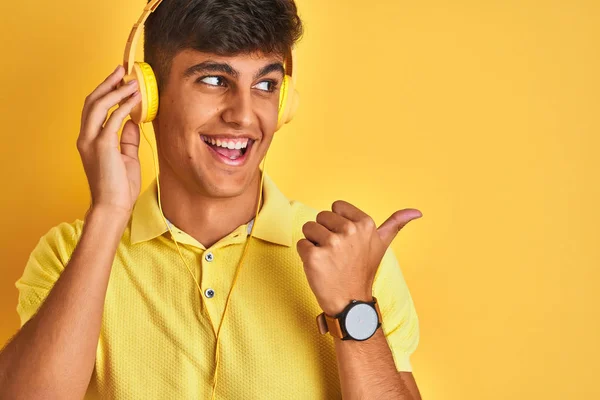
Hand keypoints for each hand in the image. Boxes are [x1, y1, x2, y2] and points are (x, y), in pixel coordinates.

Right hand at [77, 65, 141, 214]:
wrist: (114, 207)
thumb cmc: (120, 186)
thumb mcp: (126, 157)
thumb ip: (127, 138)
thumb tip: (133, 121)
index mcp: (90, 140)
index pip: (94, 109)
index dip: (105, 91)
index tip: (119, 79)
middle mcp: (86, 137)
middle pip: (92, 101)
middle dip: (107, 83)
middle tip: (122, 70)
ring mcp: (91, 141)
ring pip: (99, 106)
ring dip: (116, 91)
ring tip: (131, 81)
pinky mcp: (102, 146)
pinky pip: (113, 119)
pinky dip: (124, 106)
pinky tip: (135, 99)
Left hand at [297, 200, 421, 315]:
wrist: (351, 303)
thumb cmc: (364, 270)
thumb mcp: (382, 244)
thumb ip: (396, 224)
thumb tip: (417, 212)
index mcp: (364, 223)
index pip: (335, 207)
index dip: (337, 223)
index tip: (347, 240)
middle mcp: (349, 230)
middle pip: (320, 217)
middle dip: (324, 233)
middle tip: (337, 253)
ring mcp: (331, 244)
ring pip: (308, 229)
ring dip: (314, 243)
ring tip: (329, 260)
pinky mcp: (313, 256)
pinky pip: (301, 244)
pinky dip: (305, 255)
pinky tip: (320, 267)